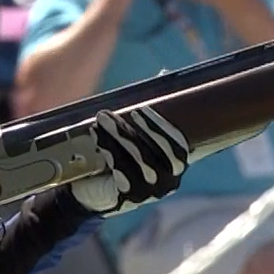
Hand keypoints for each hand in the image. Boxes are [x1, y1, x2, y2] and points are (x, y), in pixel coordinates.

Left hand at [69, 107, 190, 216]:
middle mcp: (168, 182)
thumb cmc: (121, 157)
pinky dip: (108, 150)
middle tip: (107, 114)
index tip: (139, 110)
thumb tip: (161, 76)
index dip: (160, 127)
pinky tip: (96, 136)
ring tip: (100, 121)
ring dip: (115, 138)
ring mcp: (149, 192)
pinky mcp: (129, 198)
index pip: (177, 147)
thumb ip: (149, 113)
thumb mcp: (137, 137)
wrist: (96, 191)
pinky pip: (120, 171)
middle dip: (129, 131)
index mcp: (176, 165)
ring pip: (135, 161)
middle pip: (152, 154)